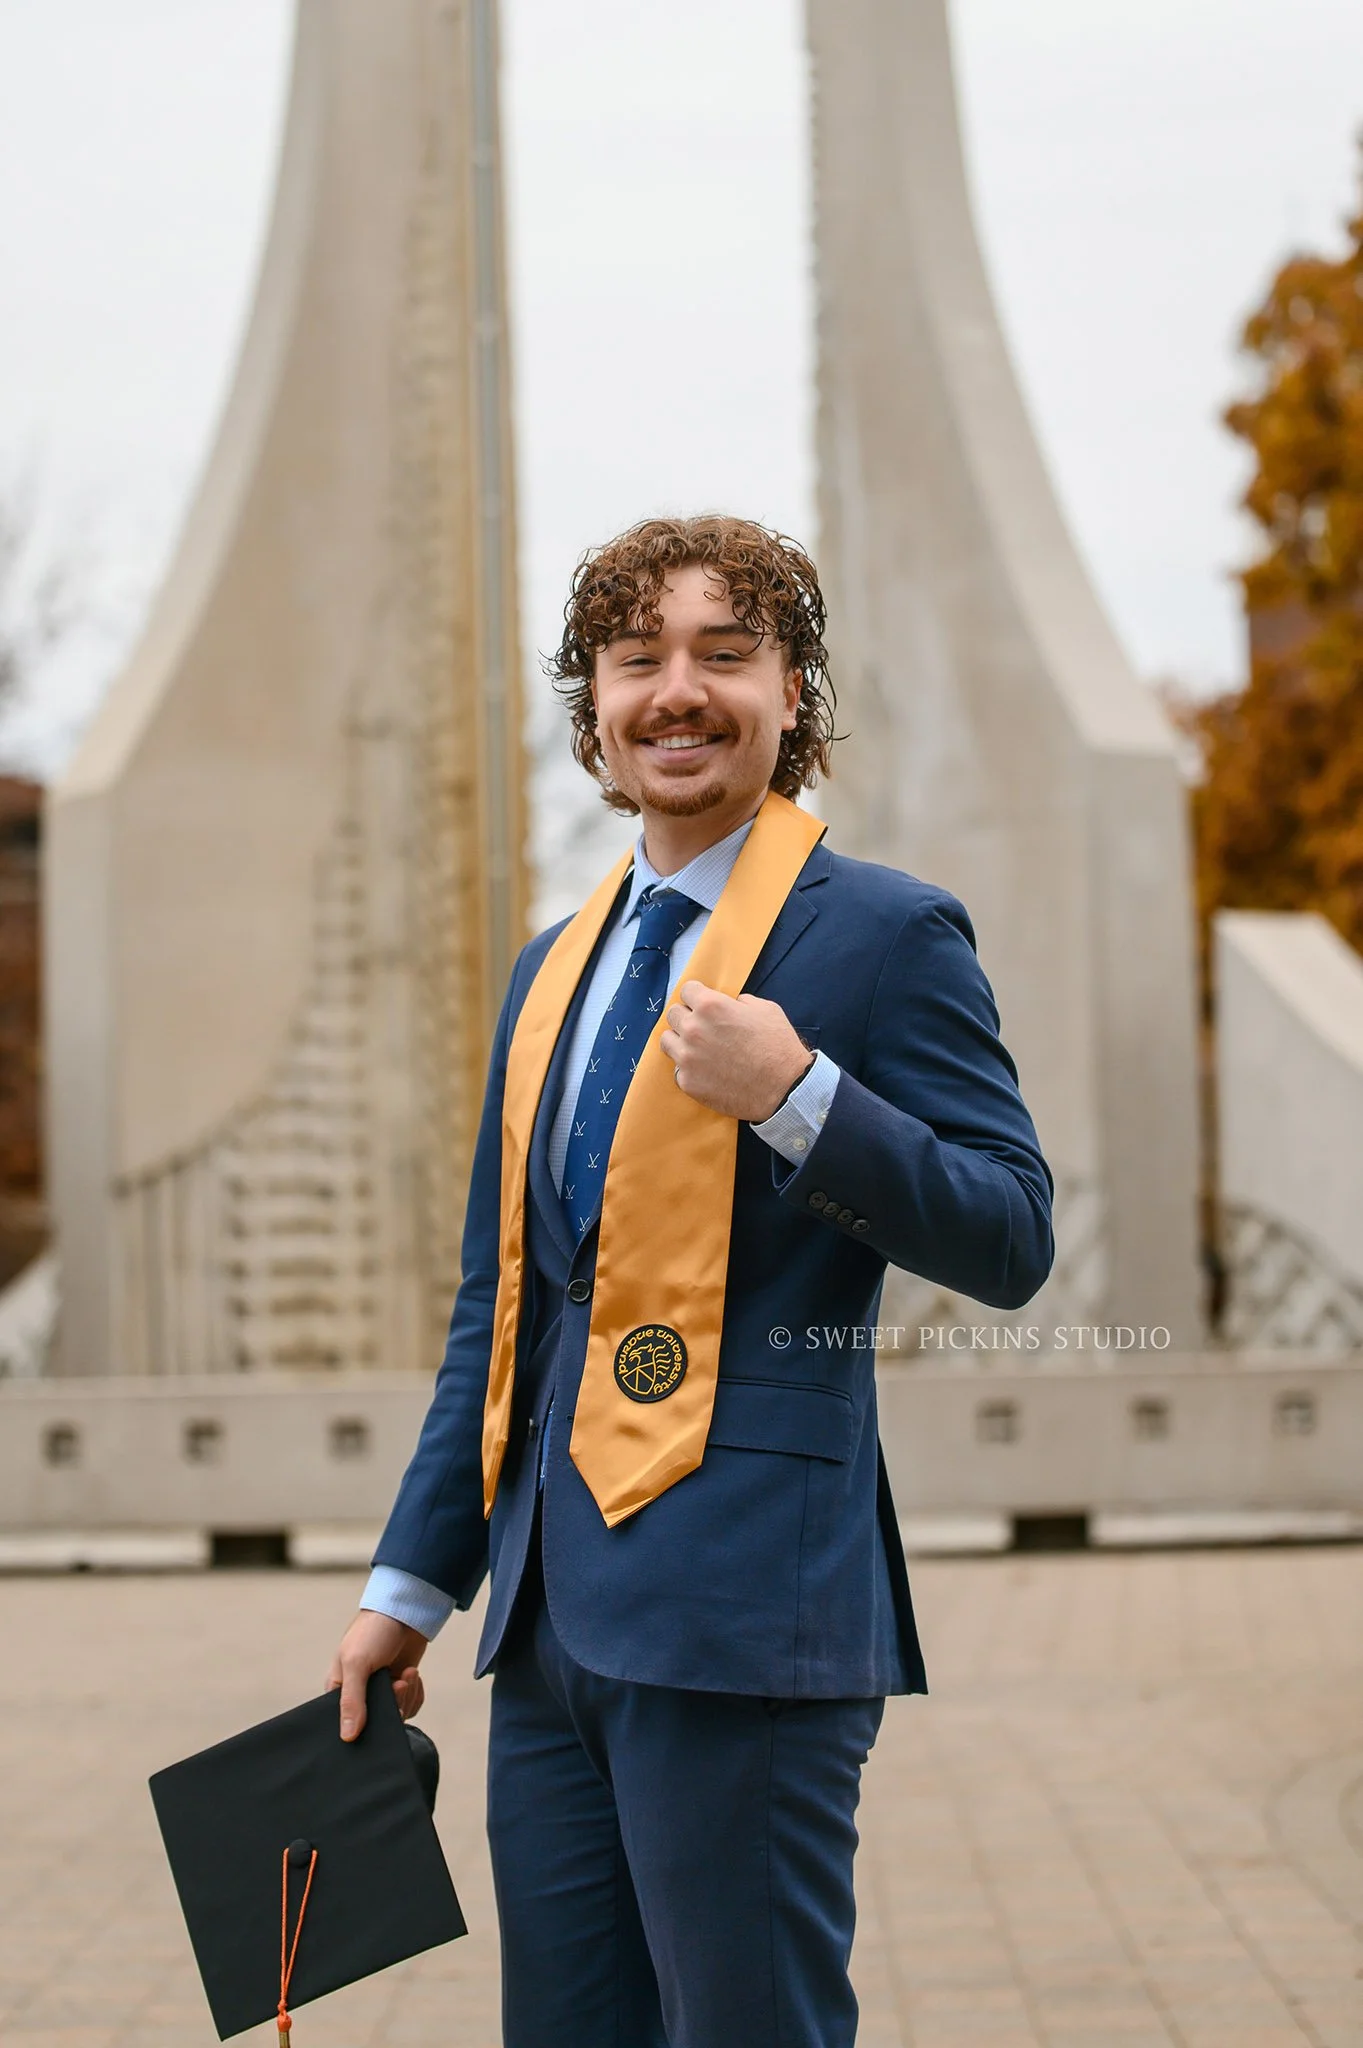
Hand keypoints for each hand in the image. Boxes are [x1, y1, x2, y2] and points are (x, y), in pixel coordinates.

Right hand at [326, 1610, 428, 1741]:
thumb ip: (352, 1701)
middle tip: (398, 1685)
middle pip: (376, 1723)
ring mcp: (382, 1691)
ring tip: (407, 1673)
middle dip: (393, 1706)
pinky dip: (415, 1694)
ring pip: (396, 1715)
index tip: (378, 1713)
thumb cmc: (373, 1631)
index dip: (362, 1725)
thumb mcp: (357, 1663)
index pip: (344, 1723)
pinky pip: (410, 1706)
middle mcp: (359, 1694)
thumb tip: (347, 1737)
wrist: (405, 1611)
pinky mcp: (401, 1687)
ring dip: (407, 1696)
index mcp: (338, 1689)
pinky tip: (412, 1674)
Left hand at [660, 982, 814, 1120]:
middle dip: (687, 1017)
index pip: (687, 990)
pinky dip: (690, 1069)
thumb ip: (739, 1003)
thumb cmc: (778, 1047)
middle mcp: (693, 1029)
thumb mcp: (764, 1009)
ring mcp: (687, 1058)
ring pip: (667, 1041)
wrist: (784, 1089)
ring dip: (680, 1041)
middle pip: (673, 1014)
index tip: (702, 1004)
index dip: (697, 996)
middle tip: (703, 1028)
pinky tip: (707, 1071)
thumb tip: (729, 1005)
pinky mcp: (688, 1082)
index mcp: (711, 1006)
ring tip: (698, 1049)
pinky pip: (678, 1069)